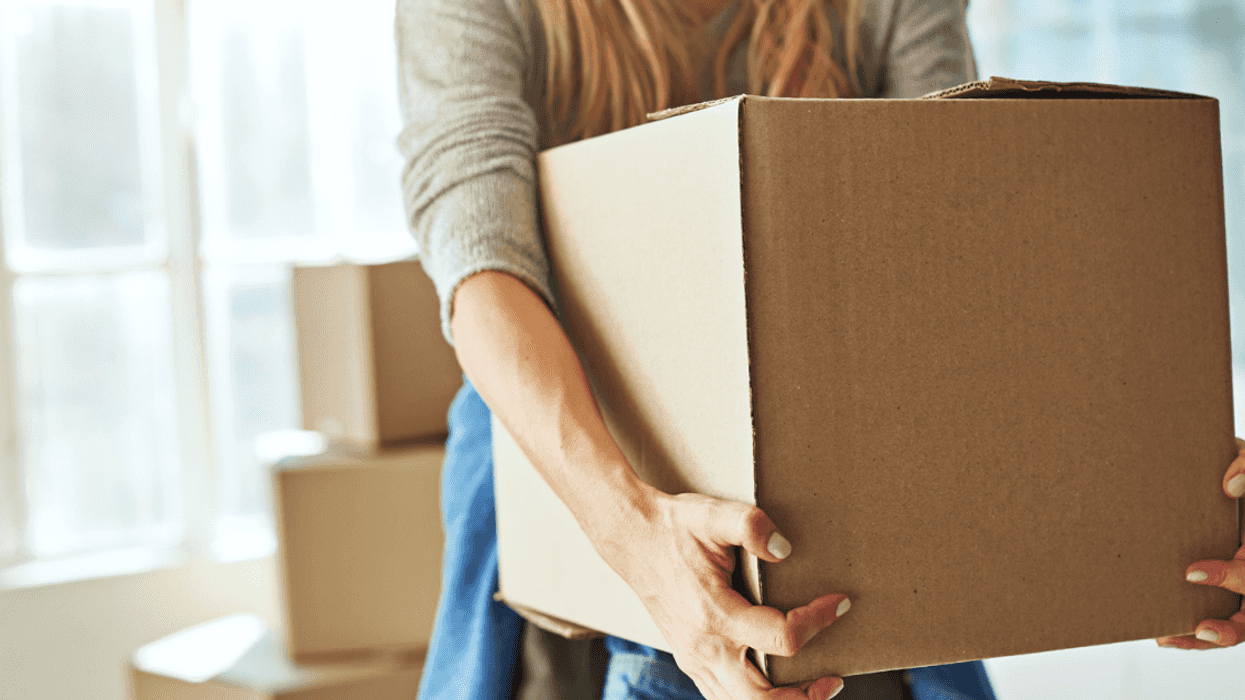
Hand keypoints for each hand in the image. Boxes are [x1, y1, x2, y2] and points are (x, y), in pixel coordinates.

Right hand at [601, 490, 849, 699]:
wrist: (631, 539)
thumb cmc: (674, 528)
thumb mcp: (713, 514)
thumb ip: (751, 526)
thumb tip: (784, 548)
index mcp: (715, 614)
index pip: (782, 638)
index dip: (818, 621)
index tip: (839, 602)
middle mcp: (704, 647)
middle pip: (762, 699)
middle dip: (804, 696)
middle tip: (832, 678)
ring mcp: (694, 658)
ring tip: (810, 688)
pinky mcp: (690, 659)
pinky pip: (724, 696)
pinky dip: (753, 698)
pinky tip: (773, 683)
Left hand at [1156, 437, 1244, 648]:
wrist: (1231, 478)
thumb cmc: (1240, 472)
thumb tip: (1229, 487)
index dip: (1229, 577)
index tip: (1191, 571)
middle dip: (1231, 628)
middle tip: (1200, 629)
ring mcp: (1242, 583)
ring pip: (1239, 626)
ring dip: (1206, 639)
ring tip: (1169, 639)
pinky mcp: (1223, 587)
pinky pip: (1217, 619)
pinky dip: (1194, 634)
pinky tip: (1165, 634)